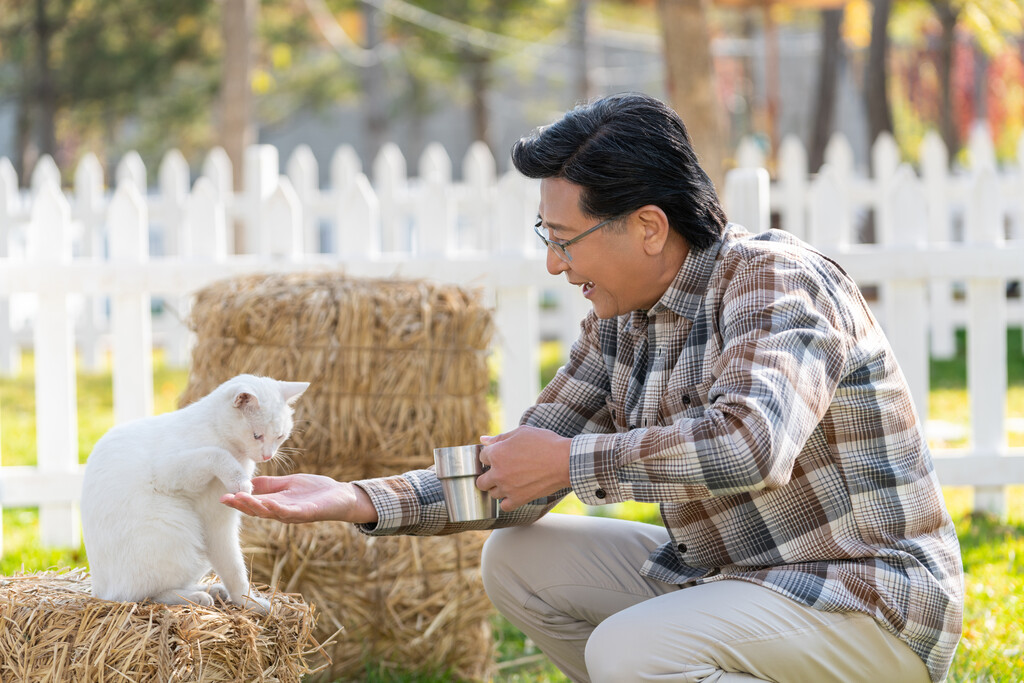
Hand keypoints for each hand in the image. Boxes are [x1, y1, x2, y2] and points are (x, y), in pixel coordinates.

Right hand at [220, 473, 377, 524]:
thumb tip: (248, 482)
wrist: (341, 497)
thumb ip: (270, 485)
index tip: (222, 496)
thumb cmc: (315, 490)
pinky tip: (270, 503)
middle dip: (242, 505)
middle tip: (226, 498)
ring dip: (256, 507)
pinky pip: (292, 512)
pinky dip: (280, 509)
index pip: (254, 504)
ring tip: (242, 499)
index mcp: (276, 504)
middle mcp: (282, 512)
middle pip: (258, 511)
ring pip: (271, 512)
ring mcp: (294, 514)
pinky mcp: (308, 513)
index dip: (238, 501)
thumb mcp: (288, 484)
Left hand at [476, 426, 571, 511]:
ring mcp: (507, 488)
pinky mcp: (518, 499)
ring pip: (492, 493)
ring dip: (498, 488)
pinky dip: (507, 501)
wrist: (565, 461)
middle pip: (481, 480)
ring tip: (511, 481)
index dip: (491, 455)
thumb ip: (500, 437)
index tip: (501, 455)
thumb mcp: (521, 432)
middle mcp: (498, 472)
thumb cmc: (545, 443)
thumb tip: (483, 439)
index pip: (482, 457)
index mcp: (496, 453)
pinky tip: (514, 493)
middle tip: (500, 471)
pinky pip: (504, 506)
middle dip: (488, 475)